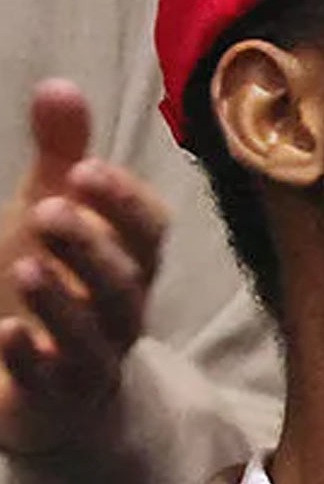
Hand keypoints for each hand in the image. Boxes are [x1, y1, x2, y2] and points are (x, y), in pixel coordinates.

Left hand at [0, 80, 170, 455]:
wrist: (52, 392)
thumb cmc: (57, 289)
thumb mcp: (54, 217)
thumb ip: (61, 158)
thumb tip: (59, 85)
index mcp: (128, 262)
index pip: (149, 232)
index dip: (124, 204)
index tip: (85, 170)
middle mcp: (121, 312)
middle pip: (125, 281)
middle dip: (91, 246)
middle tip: (48, 210)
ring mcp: (92, 359)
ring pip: (96, 335)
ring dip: (65, 301)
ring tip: (29, 267)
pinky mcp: (53, 397)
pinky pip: (51, 383)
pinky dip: (32, 358)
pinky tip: (8, 332)